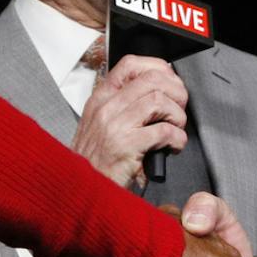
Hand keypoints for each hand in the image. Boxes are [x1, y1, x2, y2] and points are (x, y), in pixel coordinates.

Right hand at [73, 55, 187, 187]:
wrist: (78, 191)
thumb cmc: (94, 162)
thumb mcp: (100, 126)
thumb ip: (123, 107)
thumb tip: (158, 91)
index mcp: (101, 99)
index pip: (131, 64)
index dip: (159, 69)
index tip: (171, 84)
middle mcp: (106, 108)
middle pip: (153, 79)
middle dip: (176, 93)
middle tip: (178, 110)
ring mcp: (114, 125)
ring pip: (160, 101)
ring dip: (177, 116)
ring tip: (175, 130)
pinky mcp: (125, 146)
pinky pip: (164, 131)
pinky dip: (177, 139)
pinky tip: (172, 147)